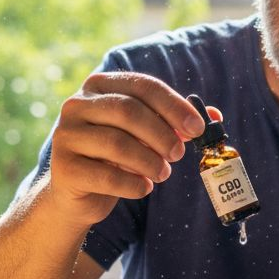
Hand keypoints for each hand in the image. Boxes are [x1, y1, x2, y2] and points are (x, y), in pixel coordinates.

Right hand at [42, 72, 205, 229]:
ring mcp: (66, 135)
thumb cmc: (117, 157)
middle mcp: (77, 105)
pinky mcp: (64, 168)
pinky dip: (133, 184)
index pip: (142, 86)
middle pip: (128, 111)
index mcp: (99, 86)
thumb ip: (174, 122)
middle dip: (162, 134)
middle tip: (180, 154)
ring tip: (163, 173)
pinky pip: (106, 176)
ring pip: (117, 144)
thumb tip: (214, 115)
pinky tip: (144, 188)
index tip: (197, 128)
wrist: (78, 193)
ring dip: (149, 161)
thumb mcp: (145, 135)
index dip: (173, 106)